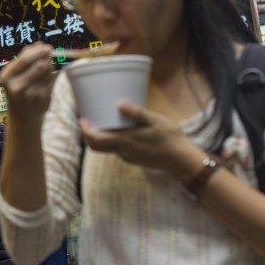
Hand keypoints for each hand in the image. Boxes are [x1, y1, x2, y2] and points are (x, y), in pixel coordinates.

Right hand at [0, 42, 57, 128]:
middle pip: (39, 65)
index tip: (47, 47)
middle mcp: (16, 86)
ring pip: (48, 72)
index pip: (24, 60)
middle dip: (47, 58)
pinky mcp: (43, 99)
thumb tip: (39, 44)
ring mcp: (31, 94)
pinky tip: (47, 80)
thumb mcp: (14, 75)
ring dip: (50, 67)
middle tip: (49, 55)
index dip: (38, 52)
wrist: (22, 117)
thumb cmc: (18, 92)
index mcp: (6, 77)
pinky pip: (53, 80)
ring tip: (45, 70)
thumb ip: (24, 58)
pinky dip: (53, 76)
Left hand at [79, 101, 202, 177]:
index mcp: (125, 141)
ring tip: (101, 122)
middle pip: (97, 147)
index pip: (96, 140)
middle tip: (87, 120)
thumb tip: (119, 104)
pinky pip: (116, 150)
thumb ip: (137, 113)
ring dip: (99, 137)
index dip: (86, 131)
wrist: (182, 160)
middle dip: (89, 135)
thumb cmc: (170, 138)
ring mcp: (128, 157)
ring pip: (106, 149)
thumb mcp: (155, 121)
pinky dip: (111, 140)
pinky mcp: (134, 158)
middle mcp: (123, 151)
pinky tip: (119, 130)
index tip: (82, 119)